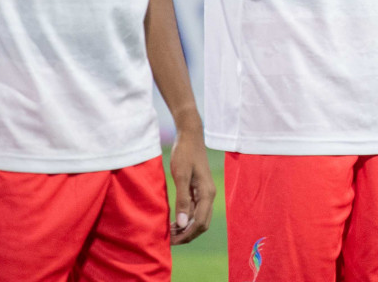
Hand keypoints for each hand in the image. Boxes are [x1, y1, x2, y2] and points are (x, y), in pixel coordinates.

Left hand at [168, 124, 214, 243]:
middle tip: (168, 240)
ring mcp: (205, 193)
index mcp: (207, 193)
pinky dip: (185, 219)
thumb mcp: (181, 176)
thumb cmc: (184, 153)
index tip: (170, 241)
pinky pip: (195, 210)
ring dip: (185, 228)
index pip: (200, 223)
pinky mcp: (199, 189)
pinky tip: (173, 221)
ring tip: (169, 233)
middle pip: (202, 224)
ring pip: (198, 218)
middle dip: (187, 235)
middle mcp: (209, 195)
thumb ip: (183, 200)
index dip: (186, 235)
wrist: (190, 136)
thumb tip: (183, 224)